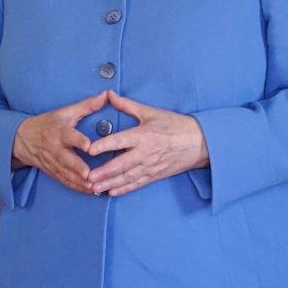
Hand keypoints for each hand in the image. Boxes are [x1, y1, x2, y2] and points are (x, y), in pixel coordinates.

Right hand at [12, 90, 108, 192]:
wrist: (22, 138)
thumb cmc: (47, 123)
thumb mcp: (65, 112)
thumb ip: (88, 105)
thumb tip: (107, 95)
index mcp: (59, 131)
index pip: (69, 136)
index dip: (78, 141)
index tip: (89, 147)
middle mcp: (54, 147)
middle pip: (66, 159)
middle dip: (77, 168)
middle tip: (89, 174)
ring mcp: (51, 161)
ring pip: (65, 173)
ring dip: (79, 181)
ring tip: (93, 187)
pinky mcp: (51, 171)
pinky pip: (63, 180)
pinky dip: (75, 187)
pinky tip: (88, 190)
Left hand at [86, 90, 208, 196]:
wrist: (200, 142)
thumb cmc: (175, 125)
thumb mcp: (150, 112)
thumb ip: (126, 105)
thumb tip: (108, 95)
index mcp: (143, 135)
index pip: (120, 141)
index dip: (104, 146)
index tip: (90, 151)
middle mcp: (145, 153)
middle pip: (121, 164)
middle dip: (103, 172)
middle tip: (87, 177)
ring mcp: (150, 166)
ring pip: (127, 177)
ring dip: (110, 183)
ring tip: (94, 188)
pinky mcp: (155, 175)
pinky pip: (137, 184)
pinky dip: (124, 189)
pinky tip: (111, 192)